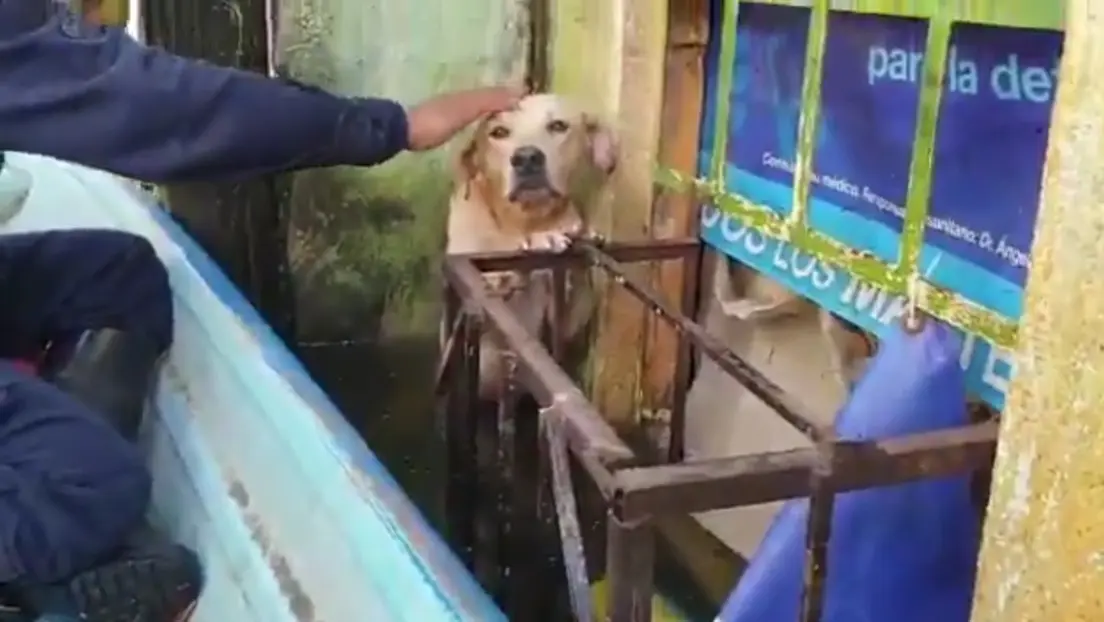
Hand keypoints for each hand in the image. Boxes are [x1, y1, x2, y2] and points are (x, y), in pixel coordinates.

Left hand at [406, 86, 524, 151]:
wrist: (401, 133)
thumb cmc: (436, 121)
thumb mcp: (466, 109)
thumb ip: (490, 101)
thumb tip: (520, 93)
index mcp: (468, 96)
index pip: (498, 96)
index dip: (515, 101)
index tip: (535, 112)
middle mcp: (460, 104)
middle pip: (489, 107)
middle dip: (507, 114)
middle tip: (528, 130)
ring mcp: (449, 118)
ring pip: (478, 118)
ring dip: (494, 125)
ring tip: (512, 140)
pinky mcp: (441, 133)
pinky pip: (468, 130)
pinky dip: (481, 133)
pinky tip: (485, 144)